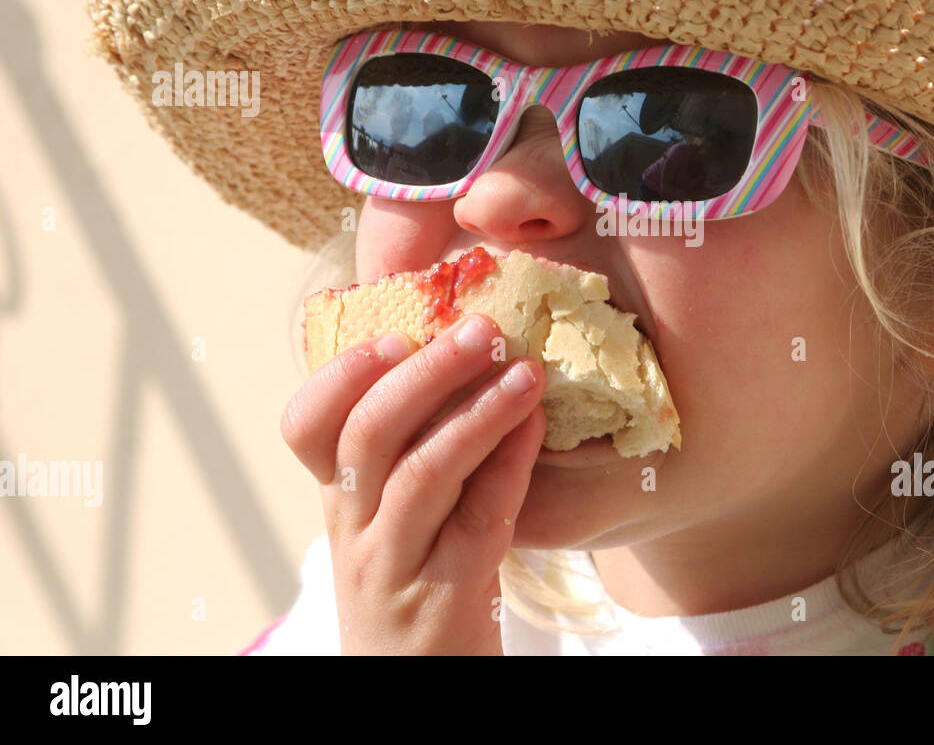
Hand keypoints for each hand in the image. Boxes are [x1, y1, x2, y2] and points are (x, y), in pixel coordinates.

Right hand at [280, 313, 546, 653]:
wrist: (417, 696)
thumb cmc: (418, 592)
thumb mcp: (392, 525)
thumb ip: (407, 456)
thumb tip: (454, 358)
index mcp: (340, 504)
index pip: (306, 428)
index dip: (344, 373)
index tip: (397, 333)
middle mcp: (355, 533)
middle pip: (370, 434)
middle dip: (428, 372)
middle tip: (481, 329)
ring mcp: (396, 569)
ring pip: (423, 473)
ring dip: (479, 411)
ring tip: (526, 371)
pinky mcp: (445, 604)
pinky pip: (477, 522)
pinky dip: (508, 465)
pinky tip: (535, 427)